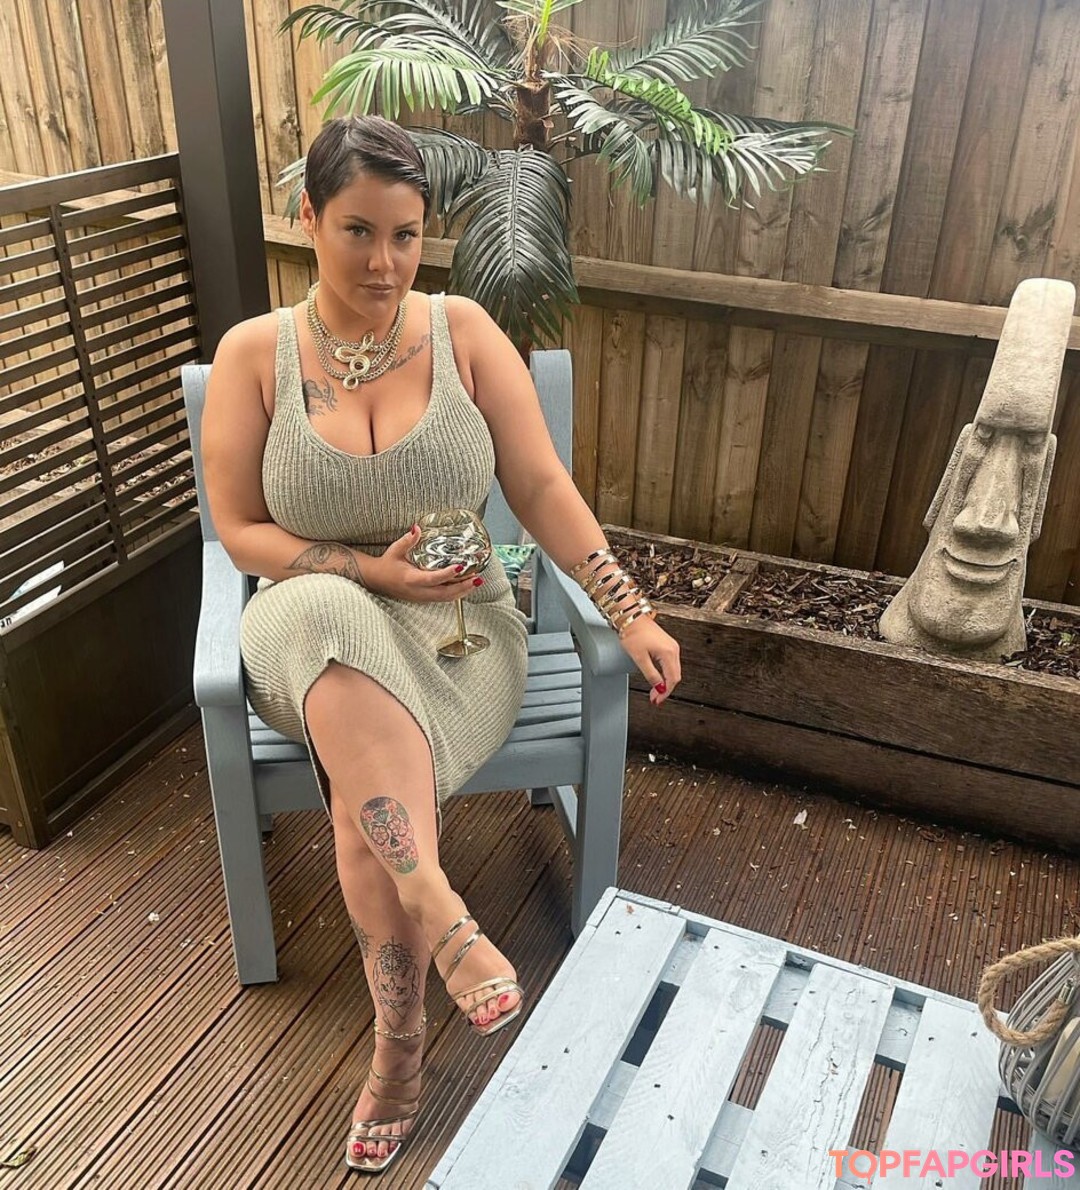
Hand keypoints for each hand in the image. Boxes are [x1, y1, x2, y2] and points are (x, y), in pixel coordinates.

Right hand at [367, 525, 484, 601]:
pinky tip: (466, 587)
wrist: (375, 580)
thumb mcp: (395, 550)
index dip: (448, 574)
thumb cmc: (386, 564)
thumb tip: (417, 528)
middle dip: (462, 587)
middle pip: (444, 594)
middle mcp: (418, 591)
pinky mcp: (424, 599)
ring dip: (462, 592)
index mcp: (411, 579)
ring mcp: (421, 597)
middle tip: (477, 578)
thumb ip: (408, 540)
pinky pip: (443, 599)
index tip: (460, 567)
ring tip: (476, 582)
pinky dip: (456, 594)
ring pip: (445, 599)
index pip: (433, 579)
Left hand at [618, 616, 680, 705]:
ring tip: (655, 691)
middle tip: (655, 699)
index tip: (657, 700)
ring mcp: (671, 646)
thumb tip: (658, 687)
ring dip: (665, 682)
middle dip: (665, 689)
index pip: (671, 679)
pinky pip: (671, 663)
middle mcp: (673, 649)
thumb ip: (650, 674)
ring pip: (674, 670)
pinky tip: (659, 679)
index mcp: (669, 653)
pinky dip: (665, 674)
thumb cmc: (633, 632)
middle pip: (675, 676)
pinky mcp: (667, 644)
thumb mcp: (639, 658)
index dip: (665, 692)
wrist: (631, 616)